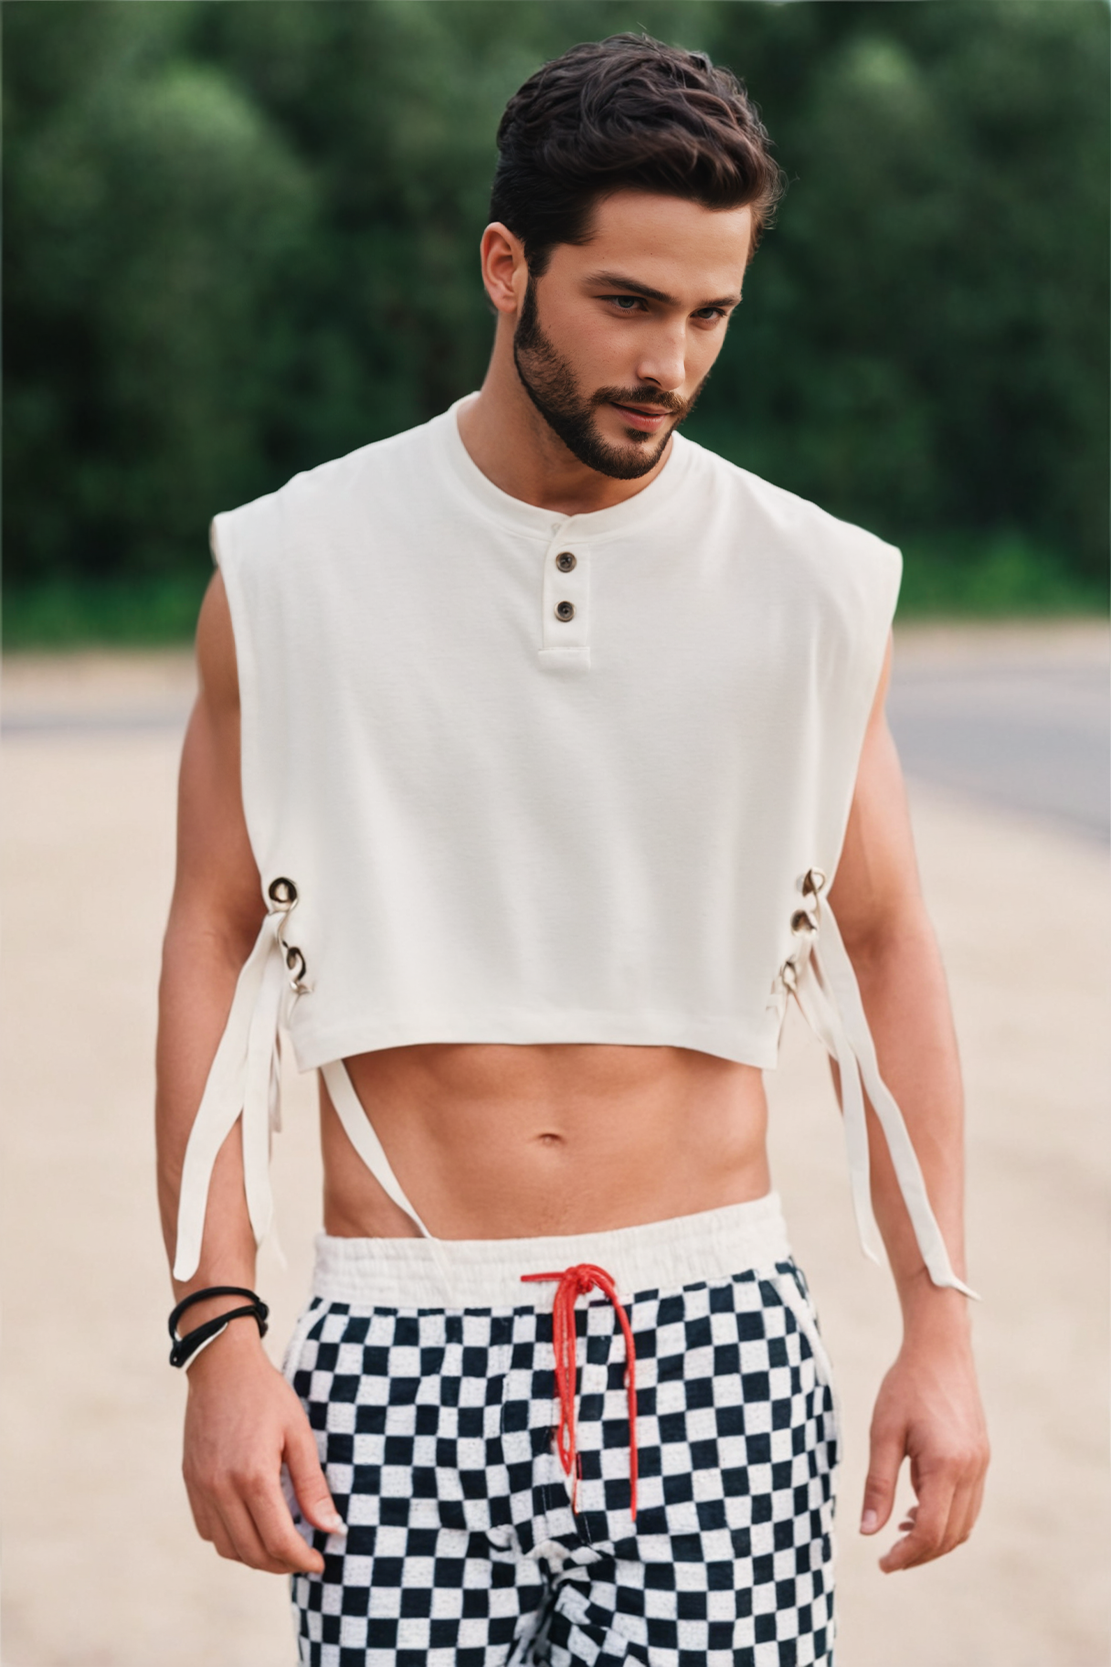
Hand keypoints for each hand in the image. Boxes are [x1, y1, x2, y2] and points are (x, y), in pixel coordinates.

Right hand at [182, 1322, 343, 1574]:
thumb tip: (331, 1528)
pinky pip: (208, 1530)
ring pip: (227, 1547)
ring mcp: (201, 1487)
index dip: (301, 1560)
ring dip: (255, 1556)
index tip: (319, 1562)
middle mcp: (221, 1488)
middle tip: (305, 1557)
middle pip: (251, 1552)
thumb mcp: (299, 1433)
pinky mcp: (190, 1482)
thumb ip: (312, 1485)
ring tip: (281, 1546)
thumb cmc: (266, 1395)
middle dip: (281, 1564)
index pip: (278, 1540)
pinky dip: (231, 1540)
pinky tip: (252, 1527)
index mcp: (253, 1476)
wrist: (222, 1366)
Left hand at [860, 1325, 988, 1571]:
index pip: (931, 1531)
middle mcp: (972, 1470)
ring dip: (935, 1538)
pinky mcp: (981, 1457)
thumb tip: (868, 1531)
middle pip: (951, 1535)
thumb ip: (877, 1485)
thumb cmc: (906, 1386)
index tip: (882, 1563)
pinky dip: (947, 1517)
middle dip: (920, 1553)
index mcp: (947, 1465)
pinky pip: (969, 1503)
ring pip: (964, 1523)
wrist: (940, 1349)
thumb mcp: (883, 1433)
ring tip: (901, 1530)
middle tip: (888, 1556)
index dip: (907, 1555)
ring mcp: (981, 1464)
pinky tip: (918, 1506)